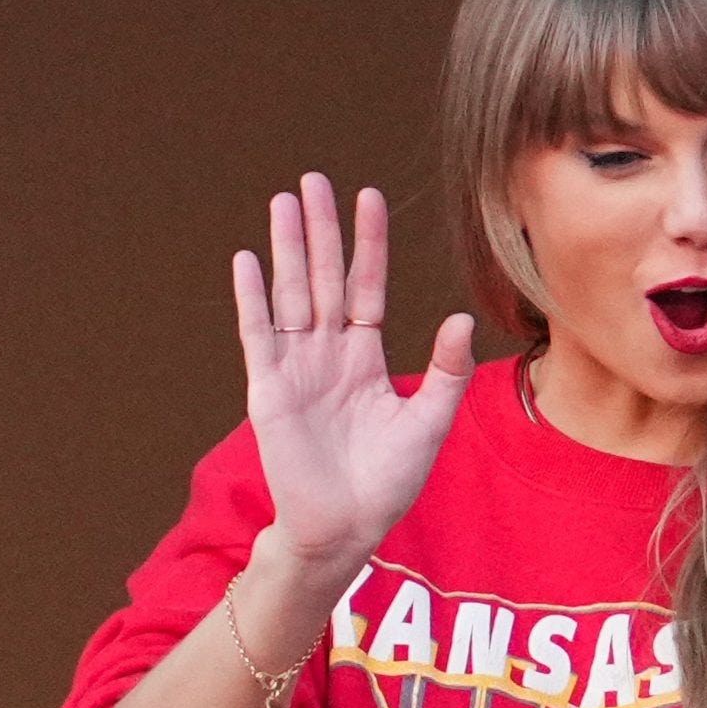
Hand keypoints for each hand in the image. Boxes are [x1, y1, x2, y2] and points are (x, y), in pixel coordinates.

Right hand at [232, 173, 473, 569]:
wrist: (346, 528)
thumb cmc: (387, 481)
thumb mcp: (428, 421)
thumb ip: (445, 371)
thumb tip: (459, 318)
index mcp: (364, 357)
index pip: (366, 285)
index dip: (368, 243)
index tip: (368, 197)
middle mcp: (328, 355)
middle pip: (323, 278)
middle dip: (321, 230)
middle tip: (314, 180)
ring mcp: (296, 369)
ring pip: (291, 295)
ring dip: (286, 249)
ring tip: (283, 202)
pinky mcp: (269, 390)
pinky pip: (259, 335)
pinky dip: (253, 298)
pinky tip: (247, 261)